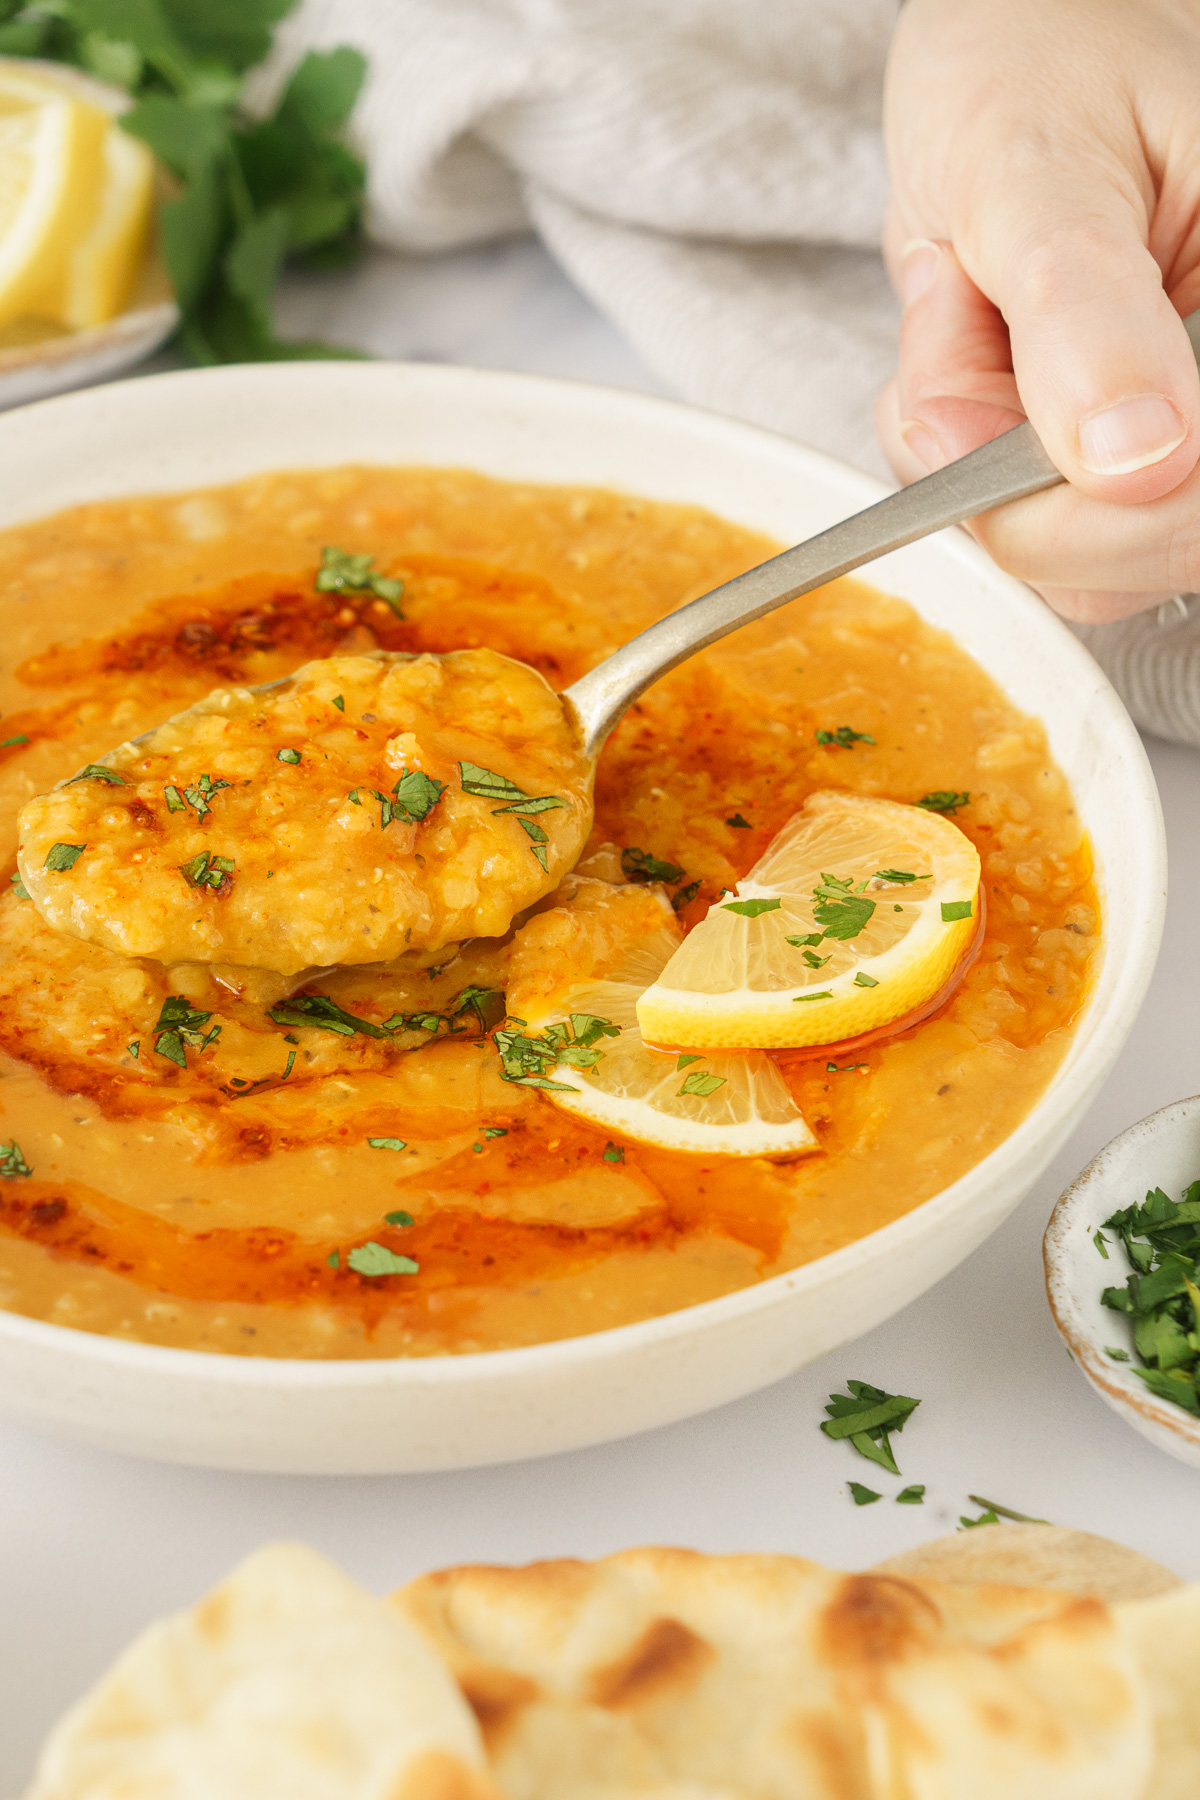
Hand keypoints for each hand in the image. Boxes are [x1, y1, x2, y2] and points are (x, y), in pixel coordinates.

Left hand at [878, 0, 1199, 622]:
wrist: (1013, 42)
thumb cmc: (1035, 60)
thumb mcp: (1037, 166)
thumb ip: (1080, 312)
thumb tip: (1137, 456)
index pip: (1199, 505)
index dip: (1072, 516)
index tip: (950, 423)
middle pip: (1149, 550)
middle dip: (1003, 475)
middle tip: (951, 324)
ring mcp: (1187, 431)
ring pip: (1084, 557)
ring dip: (977, 460)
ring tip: (969, 309)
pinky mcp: (1132, 455)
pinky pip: (1044, 528)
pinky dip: (969, 461)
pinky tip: (973, 348)